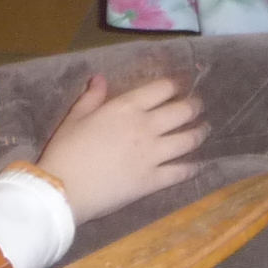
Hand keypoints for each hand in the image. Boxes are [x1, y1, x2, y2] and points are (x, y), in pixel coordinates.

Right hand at [34, 73, 206, 224]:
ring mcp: (153, 155)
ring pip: (188, 140)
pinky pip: (180, 172)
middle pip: (183, 111)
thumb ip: (92, 97)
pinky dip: (192, 168)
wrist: (62, 190)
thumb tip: (100, 77)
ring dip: (200, 133)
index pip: (163, 88)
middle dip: (195, 106)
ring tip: (204, 130)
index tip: (182, 85)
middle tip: (198, 106)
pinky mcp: (153, 180)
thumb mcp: (75, 118)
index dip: (176, 85)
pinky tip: (198, 165)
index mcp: (127, 108)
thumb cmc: (66, 151)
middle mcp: (146, 127)